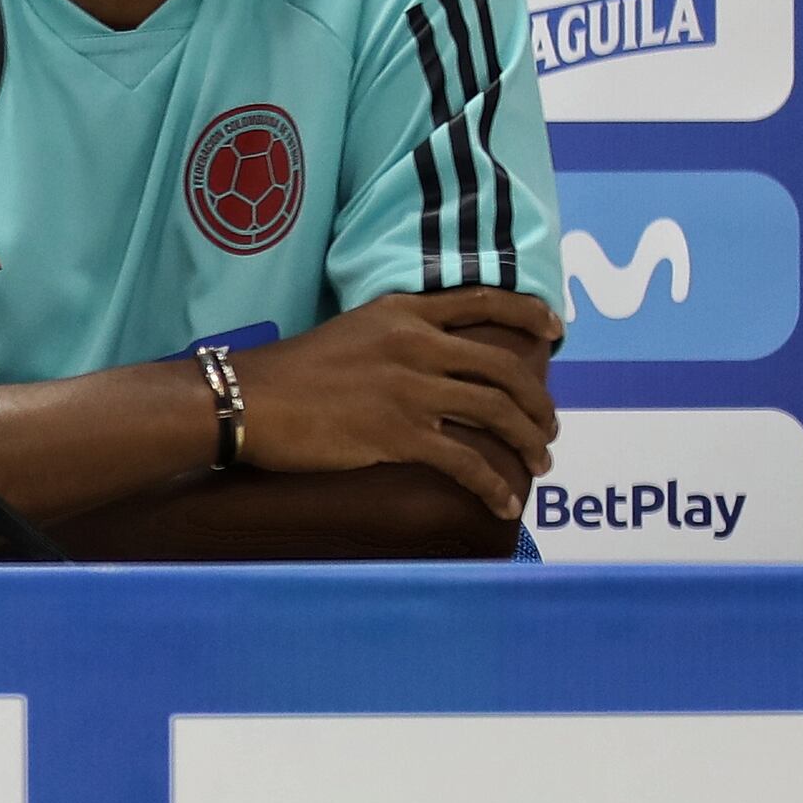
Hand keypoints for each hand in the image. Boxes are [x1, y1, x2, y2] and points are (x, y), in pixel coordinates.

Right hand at [229, 288, 561, 518]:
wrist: (246, 401)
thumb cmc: (286, 374)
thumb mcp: (349, 333)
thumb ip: (394, 338)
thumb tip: (426, 363)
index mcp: (404, 314)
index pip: (482, 301)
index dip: (528, 314)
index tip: (555, 331)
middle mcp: (418, 344)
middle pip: (503, 367)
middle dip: (538, 401)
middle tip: (548, 427)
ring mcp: (412, 389)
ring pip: (497, 412)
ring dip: (528, 442)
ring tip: (540, 463)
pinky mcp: (400, 434)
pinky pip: (467, 461)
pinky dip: (494, 484)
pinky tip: (505, 501)